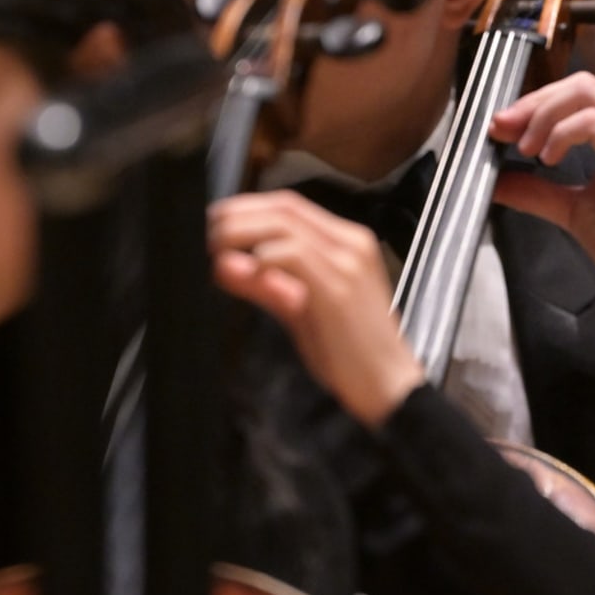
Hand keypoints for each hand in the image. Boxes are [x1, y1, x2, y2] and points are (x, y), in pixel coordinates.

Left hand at [208, 191, 424, 427]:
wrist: (389, 386)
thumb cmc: (349, 353)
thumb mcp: (300, 310)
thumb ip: (266, 285)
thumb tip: (224, 265)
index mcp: (348, 243)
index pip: (290, 207)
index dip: (247, 208)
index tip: (214, 221)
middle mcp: (351, 244)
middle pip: (285, 208)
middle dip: (238, 215)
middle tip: (205, 232)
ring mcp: (348, 263)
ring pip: (285, 226)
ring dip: (242, 233)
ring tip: (215, 249)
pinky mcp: (339, 288)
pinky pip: (293, 256)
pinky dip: (262, 260)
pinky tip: (244, 273)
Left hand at [487, 73, 594, 326]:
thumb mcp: (572, 209)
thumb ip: (536, 191)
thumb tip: (497, 181)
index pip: (578, 93)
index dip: (536, 104)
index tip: (503, 127)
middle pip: (579, 84)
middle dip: (533, 102)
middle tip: (502, 128)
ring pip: (585, 92)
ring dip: (544, 115)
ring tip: (526, 148)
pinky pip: (592, 121)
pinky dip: (561, 133)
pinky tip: (549, 158)